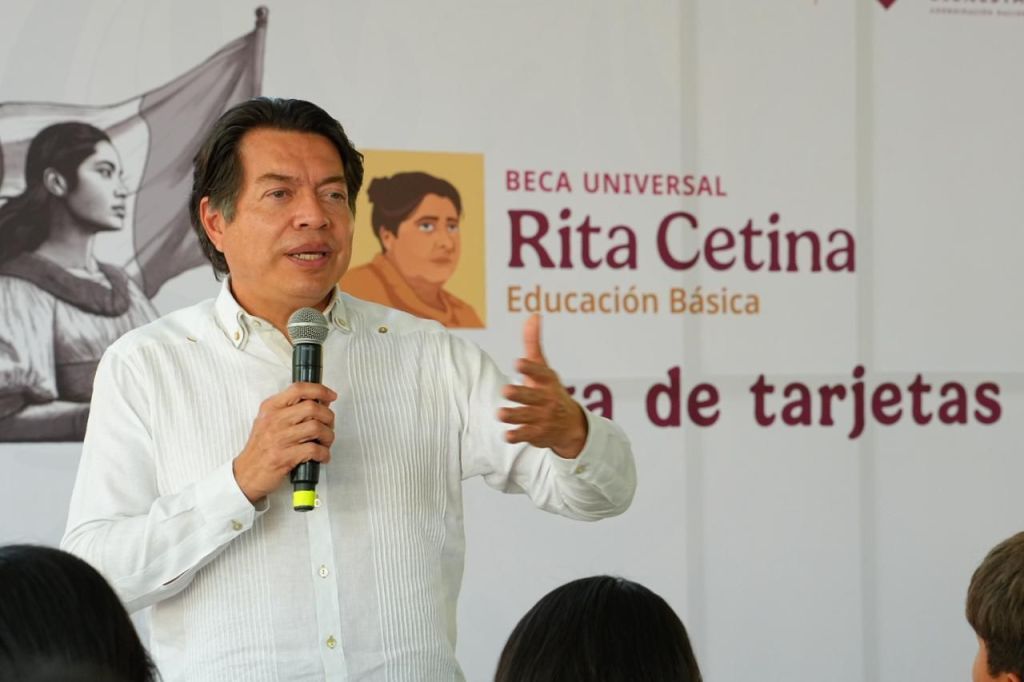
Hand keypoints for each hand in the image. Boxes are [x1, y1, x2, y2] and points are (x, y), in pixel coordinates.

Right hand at [233, 382, 336, 503]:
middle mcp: (274, 420)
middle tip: (329, 425)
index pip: (298, 389)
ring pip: (316, 428)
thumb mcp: (270, 421)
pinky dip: (324, 453)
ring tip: (325, 442)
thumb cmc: (261, 448)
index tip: (331, 396)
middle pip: (312, 408)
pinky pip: (314, 450)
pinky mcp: (284, 457)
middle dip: (328, 417)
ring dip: (328, 436)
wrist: (246, 474)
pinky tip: (322, 456)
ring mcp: (278, 439)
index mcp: (271, 408)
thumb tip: (322, 401)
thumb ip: (293, 410)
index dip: (320, 390)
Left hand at [498, 314, 587, 458]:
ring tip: (500, 414)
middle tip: (506, 390)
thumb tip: (533, 315)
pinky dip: (518, 436)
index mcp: (547, 381)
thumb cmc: (549, 389)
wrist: (570, 425)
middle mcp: (547, 399)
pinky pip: (527, 435)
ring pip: (527, 417)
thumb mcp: (544, 368)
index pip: (540, 372)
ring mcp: (543, 418)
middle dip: (520, 394)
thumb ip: (534, 343)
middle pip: (533, 397)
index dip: (530, 368)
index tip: (518, 362)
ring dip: (514, 416)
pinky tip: (507, 435)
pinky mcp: (538, 433)